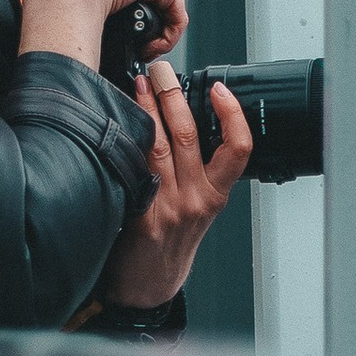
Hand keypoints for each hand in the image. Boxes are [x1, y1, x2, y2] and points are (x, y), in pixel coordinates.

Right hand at [16, 0, 184, 69]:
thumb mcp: (56, 3)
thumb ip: (65, 11)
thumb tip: (60, 36)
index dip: (120, 15)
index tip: (113, 37)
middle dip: (142, 27)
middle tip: (134, 50)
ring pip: (162, 6)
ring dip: (157, 35)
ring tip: (144, 53)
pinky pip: (175, 12)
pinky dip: (168, 35)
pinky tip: (154, 48)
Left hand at [103, 57, 252, 307]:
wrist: (149, 286)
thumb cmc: (169, 246)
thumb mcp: (196, 211)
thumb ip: (195, 175)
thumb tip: (180, 125)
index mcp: (215, 195)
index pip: (238, 148)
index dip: (233, 115)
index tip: (221, 90)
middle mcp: (196, 198)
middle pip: (190, 134)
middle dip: (174, 94)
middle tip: (162, 69)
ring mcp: (169, 205)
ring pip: (160, 143)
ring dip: (147, 107)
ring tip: (137, 84)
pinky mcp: (143, 213)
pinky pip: (136, 168)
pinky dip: (128, 140)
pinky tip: (116, 121)